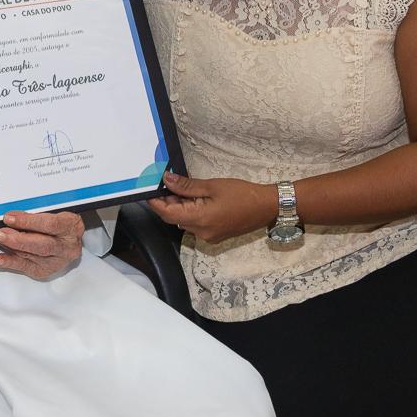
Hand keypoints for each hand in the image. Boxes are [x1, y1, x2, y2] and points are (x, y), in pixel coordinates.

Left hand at [0, 210, 83, 279]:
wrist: (65, 238)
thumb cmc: (57, 222)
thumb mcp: (50, 212)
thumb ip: (32, 215)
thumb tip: (10, 217)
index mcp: (71, 227)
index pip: (50, 225)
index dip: (28, 222)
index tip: (10, 218)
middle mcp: (68, 247)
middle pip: (43, 245)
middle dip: (18, 239)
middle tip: (1, 233)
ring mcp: (58, 261)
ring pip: (34, 256)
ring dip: (12, 248)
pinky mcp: (47, 271)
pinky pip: (27, 267)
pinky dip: (11, 262)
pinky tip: (1, 259)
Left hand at [146, 171, 276, 244]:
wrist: (267, 207)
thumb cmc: (242, 193)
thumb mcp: (212, 186)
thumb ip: (186, 186)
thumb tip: (166, 180)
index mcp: (199, 220)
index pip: (166, 214)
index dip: (155, 202)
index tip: (149, 189)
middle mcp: (201, 232)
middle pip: (174, 218)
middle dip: (168, 202)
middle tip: (168, 183)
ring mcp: (208, 236)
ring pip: (184, 221)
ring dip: (180, 206)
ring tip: (184, 189)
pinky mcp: (214, 235)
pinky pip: (195, 224)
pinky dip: (191, 212)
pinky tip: (196, 199)